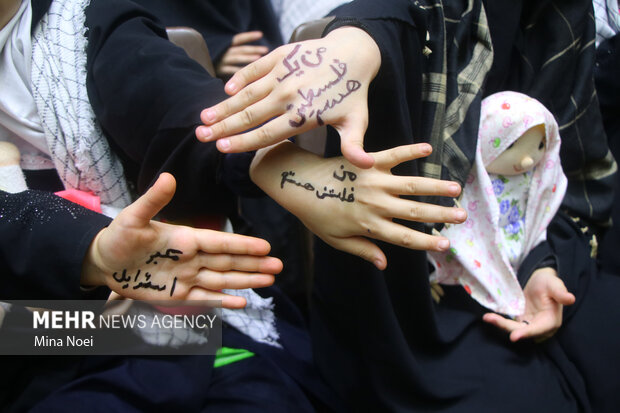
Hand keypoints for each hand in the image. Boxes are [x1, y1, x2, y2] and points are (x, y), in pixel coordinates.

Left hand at [81, 173, 281, 307]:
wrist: (103, 263)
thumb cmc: (118, 237)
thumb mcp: (133, 218)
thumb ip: (154, 201)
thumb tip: (169, 177)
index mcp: (186, 239)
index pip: (220, 243)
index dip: (242, 245)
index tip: (265, 246)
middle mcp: (192, 258)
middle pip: (228, 263)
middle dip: (254, 264)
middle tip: (278, 266)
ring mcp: (187, 278)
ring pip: (222, 280)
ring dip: (246, 280)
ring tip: (269, 280)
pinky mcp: (177, 295)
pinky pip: (205, 299)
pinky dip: (223, 301)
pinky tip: (242, 301)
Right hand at [197, 27, 380, 168]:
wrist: (354, 54)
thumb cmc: (353, 93)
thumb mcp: (357, 121)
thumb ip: (355, 145)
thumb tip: (366, 167)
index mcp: (304, 115)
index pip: (266, 134)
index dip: (242, 142)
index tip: (221, 148)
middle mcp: (289, 95)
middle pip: (250, 115)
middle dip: (223, 127)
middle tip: (200, 137)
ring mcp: (284, 74)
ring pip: (248, 94)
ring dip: (225, 106)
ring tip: (204, 118)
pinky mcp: (282, 56)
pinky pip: (255, 69)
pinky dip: (240, 79)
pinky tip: (226, 90)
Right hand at [215, 31, 269, 77]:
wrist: (201, 72)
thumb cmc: (218, 64)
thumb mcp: (226, 56)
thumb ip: (237, 53)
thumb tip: (255, 53)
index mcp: (225, 47)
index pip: (238, 39)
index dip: (249, 36)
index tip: (260, 34)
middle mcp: (223, 53)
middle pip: (240, 49)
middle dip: (253, 49)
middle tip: (265, 50)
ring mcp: (221, 61)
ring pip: (236, 58)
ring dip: (248, 58)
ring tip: (259, 58)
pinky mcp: (218, 71)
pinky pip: (231, 71)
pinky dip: (240, 71)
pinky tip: (249, 74)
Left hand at [250, 142, 465, 268]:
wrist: (297, 184)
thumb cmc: (316, 214)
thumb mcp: (335, 240)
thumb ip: (362, 250)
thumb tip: (384, 264)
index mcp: (368, 225)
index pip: (403, 237)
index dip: (425, 242)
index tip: (445, 244)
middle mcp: (375, 204)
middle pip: (414, 212)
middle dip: (440, 215)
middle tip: (462, 216)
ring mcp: (373, 181)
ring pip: (411, 185)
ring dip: (435, 187)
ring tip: (456, 188)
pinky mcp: (367, 161)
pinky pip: (393, 154)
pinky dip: (410, 150)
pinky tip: (429, 149)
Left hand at [482, 267, 574, 341]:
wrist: (540, 281)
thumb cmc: (548, 282)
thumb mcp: (554, 284)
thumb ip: (560, 292)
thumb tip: (570, 298)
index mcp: (551, 321)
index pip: (538, 330)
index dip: (526, 333)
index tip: (514, 336)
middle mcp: (540, 327)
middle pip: (523, 331)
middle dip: (507, 328)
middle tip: (490, 319)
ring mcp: (529, 325)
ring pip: (514, 329)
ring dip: (500, 325)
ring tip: (487, 317)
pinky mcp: (520, 322)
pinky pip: (509, 325)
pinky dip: (499, 321)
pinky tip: (489, 317)